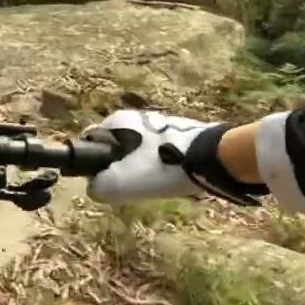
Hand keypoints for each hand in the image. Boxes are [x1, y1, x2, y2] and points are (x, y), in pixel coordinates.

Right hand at [83, 110, 266, 206]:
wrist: (212, 158)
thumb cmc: (158, 167)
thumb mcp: (117, 184)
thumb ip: (97, 187)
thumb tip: (95, 188)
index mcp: (117, 121)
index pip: (92, 143)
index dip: (95, 165)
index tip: (106, 181)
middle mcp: (138, 117)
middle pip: (119, 149)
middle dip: (124, 169)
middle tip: (134, 187)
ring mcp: (163, 123)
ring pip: (143, 153)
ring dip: (146, 170)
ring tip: (158, 185)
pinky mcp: (184, 133)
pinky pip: (165, 154)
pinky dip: (166, 167)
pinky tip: (175, 179)